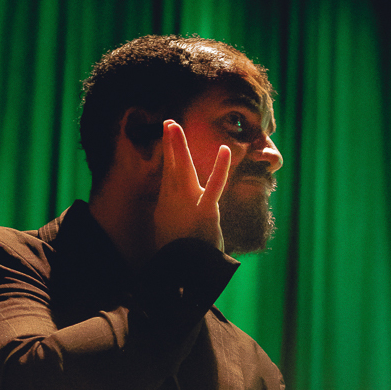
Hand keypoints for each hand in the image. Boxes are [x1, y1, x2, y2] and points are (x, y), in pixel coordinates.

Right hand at [154, 120, 230, 250]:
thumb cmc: (177, 248)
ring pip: (182, 169)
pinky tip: (224, 149)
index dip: (168, 150)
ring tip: (174, 127)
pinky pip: (214, 185)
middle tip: (169, 122)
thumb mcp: (166, 226)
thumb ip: (168, 208)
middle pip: (171, 165)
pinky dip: (220, 167)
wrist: (184, 266)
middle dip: (170, 143)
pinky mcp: (206, 210)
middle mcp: (175, 199)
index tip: (167, 131)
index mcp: (167, 202)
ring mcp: (189, 203)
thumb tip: (167, 199)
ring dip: (178, 147)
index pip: (168, 170)